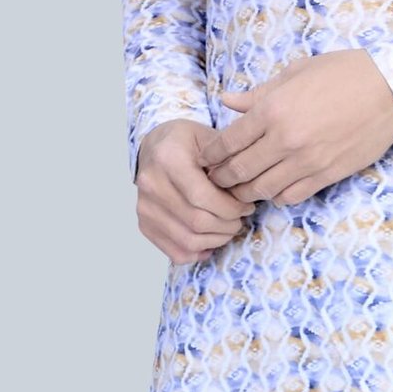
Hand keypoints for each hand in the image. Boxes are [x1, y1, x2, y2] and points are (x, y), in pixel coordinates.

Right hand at [134, 119, 253, 264]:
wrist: (154, 146)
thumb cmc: (186, 142)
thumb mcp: (209, 139)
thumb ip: (228, 162)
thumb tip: (247, 191)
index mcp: (168, 159)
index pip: (203, 197)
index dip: (231, 208)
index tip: (246, 207)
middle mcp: (151, 184)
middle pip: (197, 222)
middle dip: (228, 226)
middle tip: (240, 219)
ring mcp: (145, 207)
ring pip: (188, 241)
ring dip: (216, 240)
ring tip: (228, 228)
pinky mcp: (144, 224)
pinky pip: (175, 252)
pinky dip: (198, 252)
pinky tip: (210, 241)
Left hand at [203, 51, 392, 206]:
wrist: (389, 88)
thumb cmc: (342, 72)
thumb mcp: (295, 73)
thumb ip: (258, 94)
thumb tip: (227, 101)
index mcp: (273, 109)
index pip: (228, 141)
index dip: (211, 155)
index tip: (205, 160)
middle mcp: (285, 139)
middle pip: (239, 171)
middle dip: (221, 179)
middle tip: (215, 181)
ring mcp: (307, 160)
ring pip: (262, 189)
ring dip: (246, 193)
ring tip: (239, 190)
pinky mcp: (327, 174)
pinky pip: (291, 195)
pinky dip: (277, 196)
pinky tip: (273, 190)